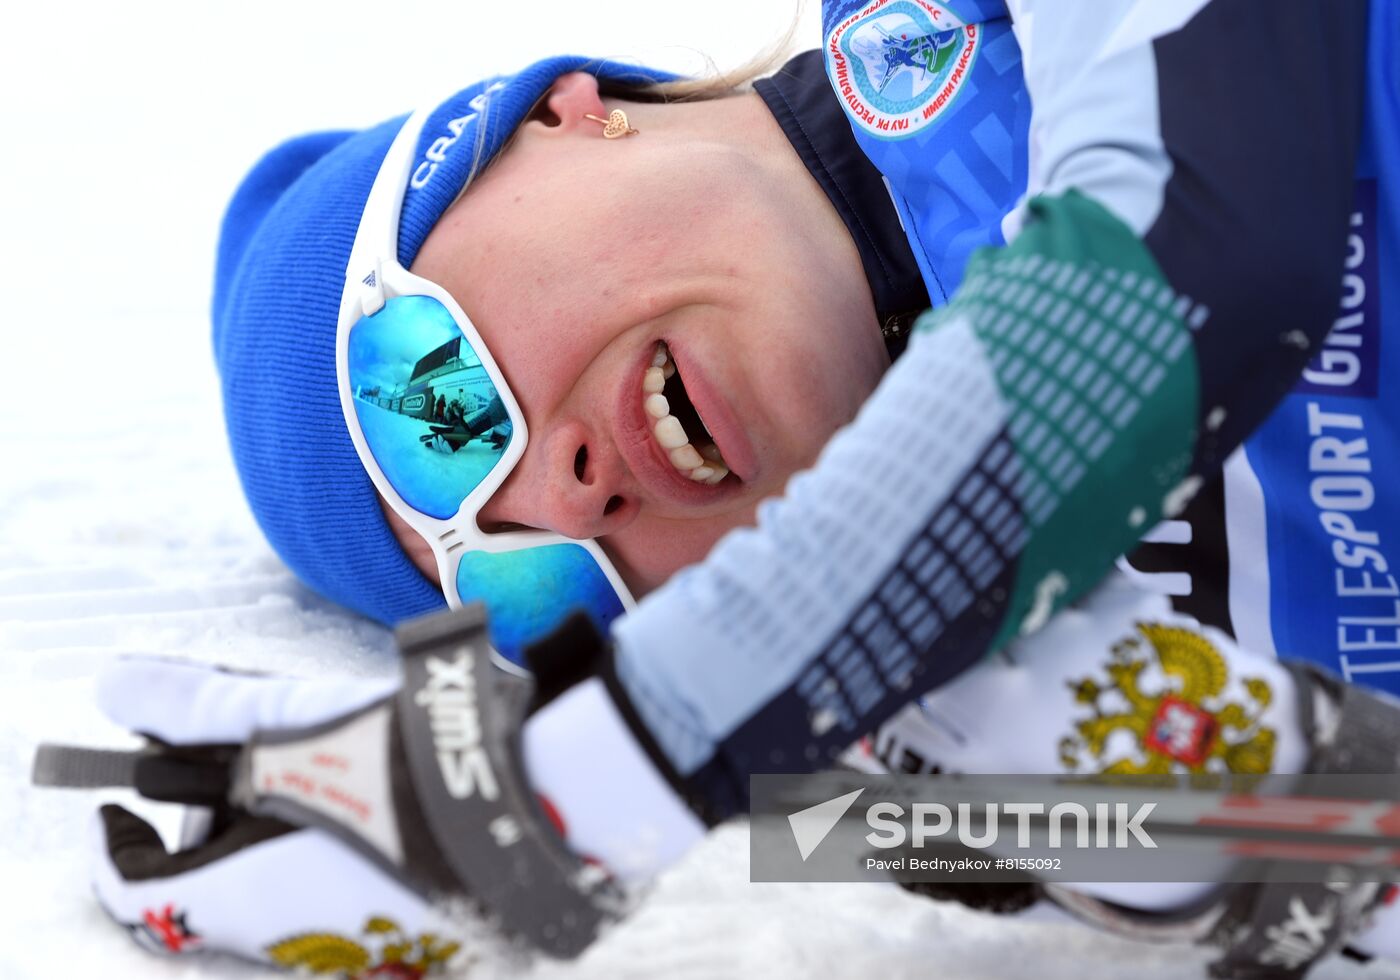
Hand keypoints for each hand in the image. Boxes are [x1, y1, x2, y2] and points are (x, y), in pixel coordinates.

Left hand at [42, 605, 623, 972]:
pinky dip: (343, 870)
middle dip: (221, 833)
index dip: (119, 844)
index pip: (140, 893)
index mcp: (257, 897)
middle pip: (218, 899)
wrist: (555, 801)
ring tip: (333, 783)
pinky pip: (352, 918)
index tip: (125, 802)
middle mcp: (302, 946)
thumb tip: (119, 686)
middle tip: (253, 772)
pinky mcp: (424, 951)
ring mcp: (368, 957)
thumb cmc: (425, 763)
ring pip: (286, 908)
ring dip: (285, 848)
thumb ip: (205, 707)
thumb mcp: (308, 721)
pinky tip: (385, 821)